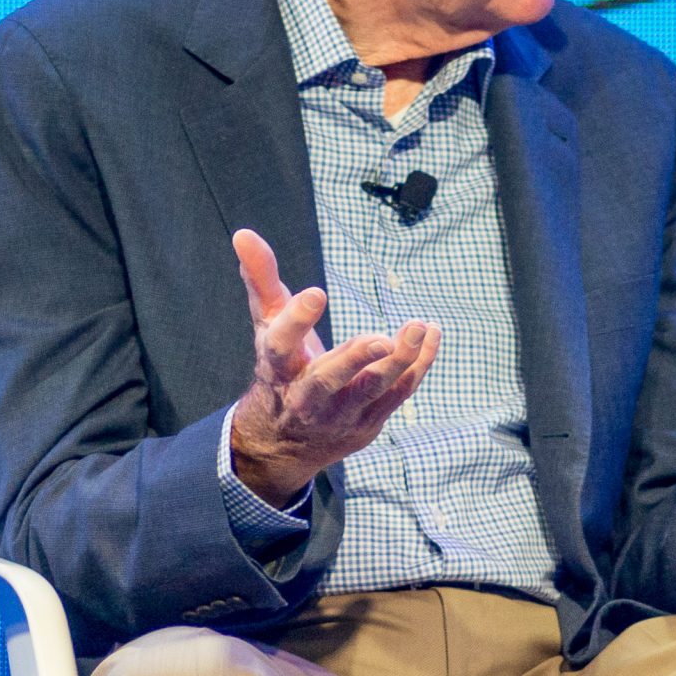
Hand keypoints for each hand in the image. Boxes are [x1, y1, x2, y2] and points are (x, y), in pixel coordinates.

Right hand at [228, 228, 439, 506]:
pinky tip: (432, 333)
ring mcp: (340, 414)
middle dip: (354, 359)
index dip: (295, 321)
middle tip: (381, 338)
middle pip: (328, 380)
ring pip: (371, 389)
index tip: (316, 293)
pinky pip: (398, 393)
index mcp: (276, 368)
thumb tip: (244, 233)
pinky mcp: (368, 422)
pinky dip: (418, 365)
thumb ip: (261, 279)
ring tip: (419, 326)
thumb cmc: (279, 368)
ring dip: (398, 361)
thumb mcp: (266, 324)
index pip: (279, 346)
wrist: (283, 443)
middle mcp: (306, 397)